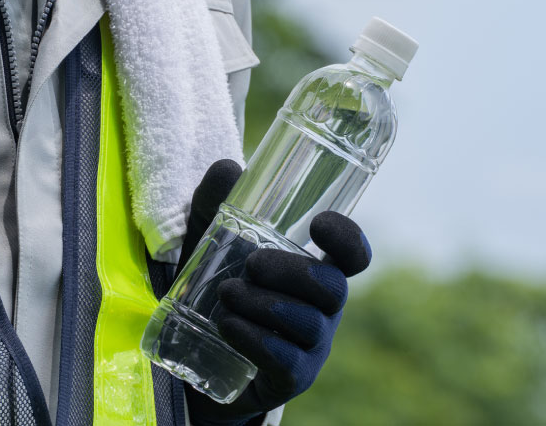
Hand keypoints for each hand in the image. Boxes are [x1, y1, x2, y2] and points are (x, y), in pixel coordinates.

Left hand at [179, 160, 371, 425]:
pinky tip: (227, 324)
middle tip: (251, 263)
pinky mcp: (288, 378)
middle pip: (332, 287)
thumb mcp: (209, 239)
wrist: (193, 354)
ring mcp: (309, 346)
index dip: (349, 239)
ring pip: (307, 323)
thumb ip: (215, 203)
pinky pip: (286, 359)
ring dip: (265, 304)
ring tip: (227, 294)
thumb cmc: (215, 285)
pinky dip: (255, 338)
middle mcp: (321, 308)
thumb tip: (229, 167)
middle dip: (291, 270)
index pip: (353, 256)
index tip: (319, 222)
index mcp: (313, 270)